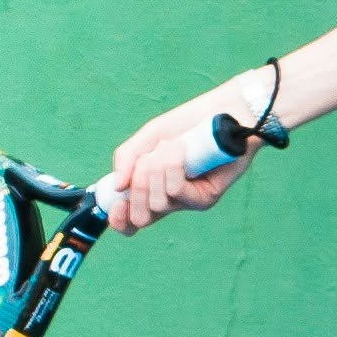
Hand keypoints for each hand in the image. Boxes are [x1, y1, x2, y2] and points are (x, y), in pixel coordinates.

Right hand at [102, 86, 252, 233]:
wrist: (222, 113)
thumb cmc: (186, 125)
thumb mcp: (149, 138)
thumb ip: (127, 158)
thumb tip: (116, 187)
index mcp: (151, 190)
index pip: (131, 222)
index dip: (119, 220)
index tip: (115, 205)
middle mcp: (169, 201)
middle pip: (141, 218)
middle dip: (137, 189)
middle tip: (146, 163)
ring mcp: (188, 201)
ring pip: (158, 203)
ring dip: (156, 170)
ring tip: (170, 147)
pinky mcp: (206, 198)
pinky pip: (176, 190)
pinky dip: (173, 167)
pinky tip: (182, 149)